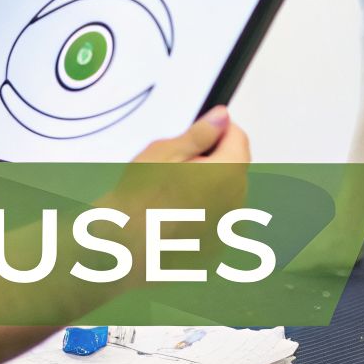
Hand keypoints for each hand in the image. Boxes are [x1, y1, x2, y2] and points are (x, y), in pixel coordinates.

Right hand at [103, 106, 251, 257]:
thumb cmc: (141, 199)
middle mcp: (236, 201)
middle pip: (232, 167)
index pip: (238, 137)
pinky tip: (174, 214)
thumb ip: (200, 132)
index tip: (197, 133)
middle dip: (210, 161)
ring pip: (224, 193)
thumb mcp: (166, 151)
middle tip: (173, 167)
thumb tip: (221, 117)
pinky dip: (201, 212)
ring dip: (206, 187)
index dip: (217, 130)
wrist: (126, 246)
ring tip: (170, 193)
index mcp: (228, 173)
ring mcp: (229, 227)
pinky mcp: (218, 244)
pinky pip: (216, 218)